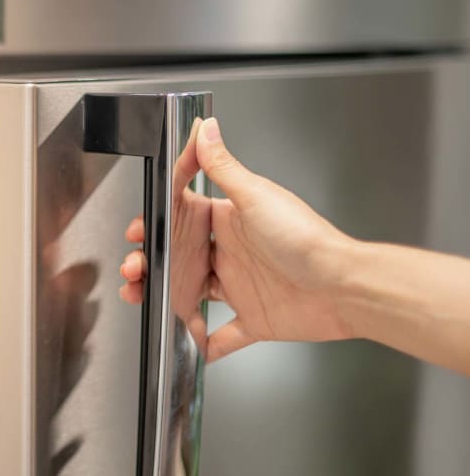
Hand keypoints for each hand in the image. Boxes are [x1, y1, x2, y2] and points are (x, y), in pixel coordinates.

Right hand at [120, 118, 355, 361]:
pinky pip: (224, 335)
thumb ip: (223, 167)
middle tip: (134, 268)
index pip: (183, 219)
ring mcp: (240, 287)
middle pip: (179, 258)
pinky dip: (206, 343)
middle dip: (150, 263)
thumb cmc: (305, 239)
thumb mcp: (255, 197)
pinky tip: (189, 345)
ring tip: (142, 299)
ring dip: (163, 297)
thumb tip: (206, 130)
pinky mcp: (254, 319)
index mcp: (230, 222)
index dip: (156, 224)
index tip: (137, 229)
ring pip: (189, 293)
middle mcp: (232, 253)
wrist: (342, 287)